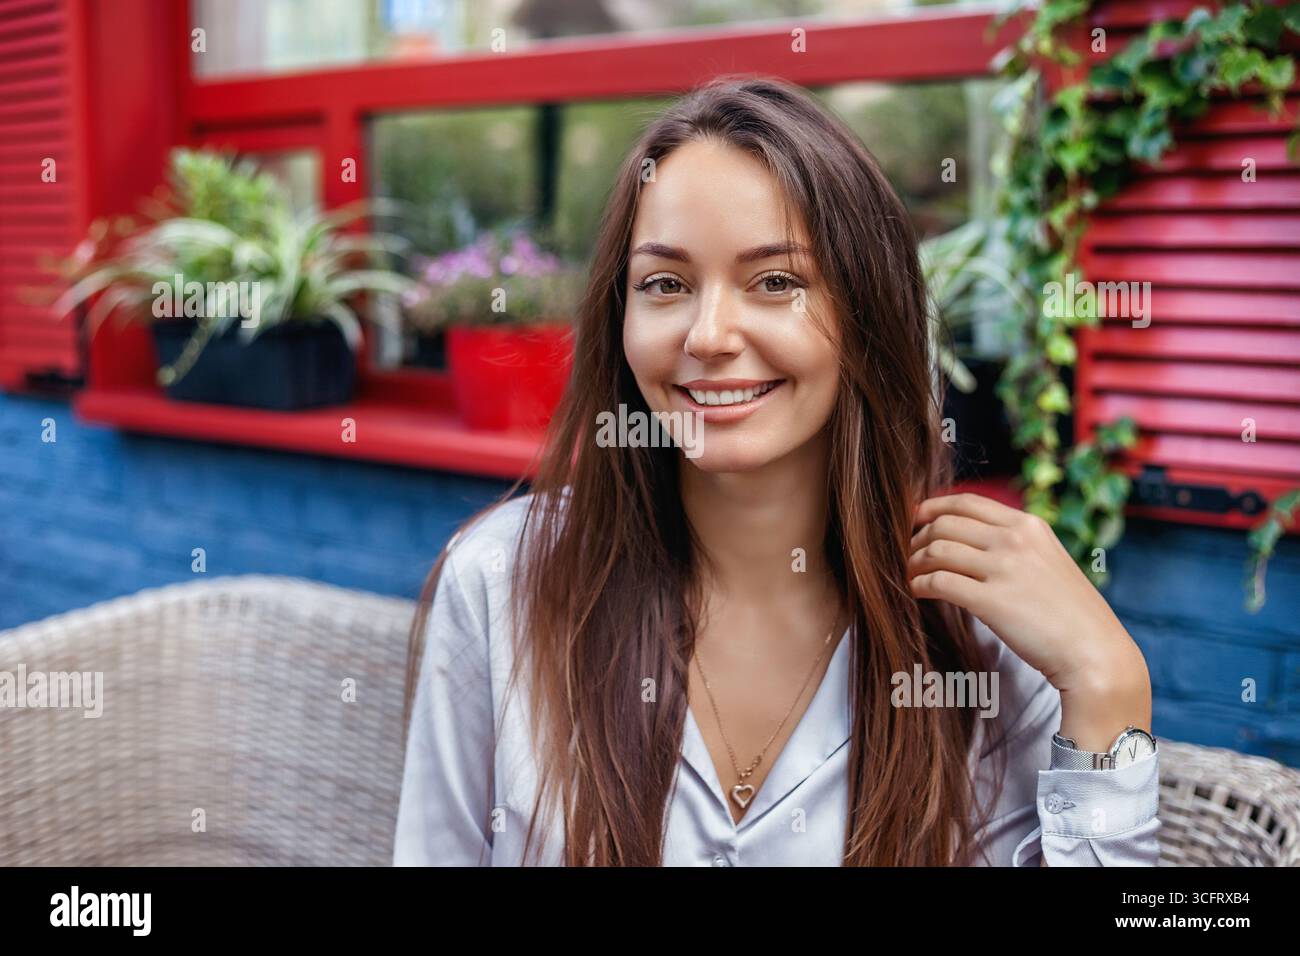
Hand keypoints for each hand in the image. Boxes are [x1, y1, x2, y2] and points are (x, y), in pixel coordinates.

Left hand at [908, 493, 1150, 749]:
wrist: (1095, 653)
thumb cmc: (1071, 614)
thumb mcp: (1048, 561)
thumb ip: (1015, 545)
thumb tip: (973, 540)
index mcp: (1029, 525)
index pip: (967, 502)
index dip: (933, 507)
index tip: (915, 518)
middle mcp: (1015, 539)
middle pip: (945, 524)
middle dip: (918, 537)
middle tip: (908, 554)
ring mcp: (1004, 569)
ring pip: (936, 549)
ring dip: (914, 562)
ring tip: (910, 574)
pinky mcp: (991, 601)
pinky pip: (938, 582)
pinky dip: (919, 584)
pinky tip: (916, 592)